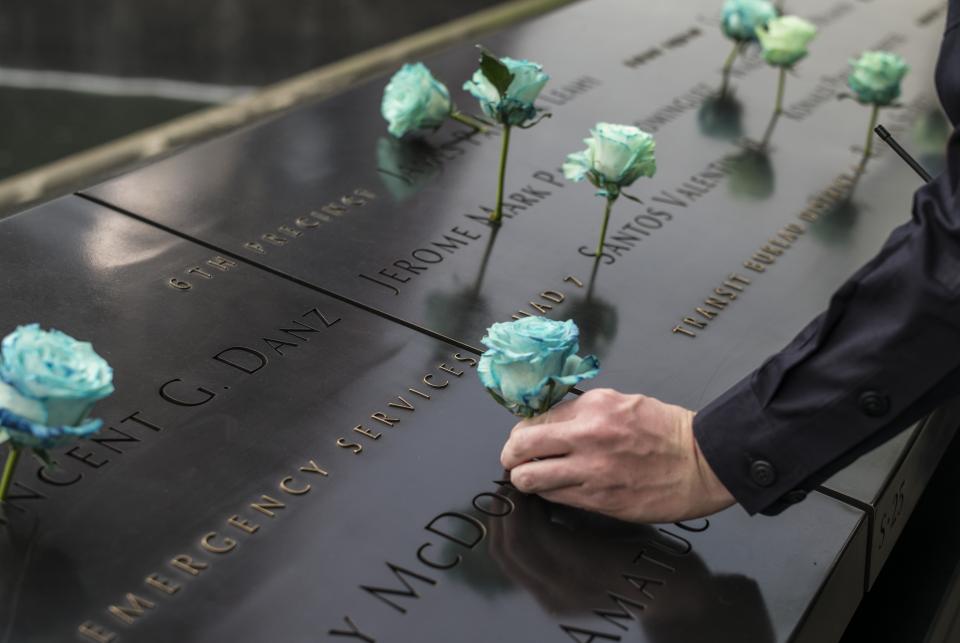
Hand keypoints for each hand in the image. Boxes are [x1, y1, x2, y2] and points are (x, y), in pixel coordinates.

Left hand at [500, 389, 734, 522]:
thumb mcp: (620, 402)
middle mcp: (586, 438)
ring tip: (535, 477)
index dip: (522, 432)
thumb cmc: (664, 430)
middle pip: (519, 449)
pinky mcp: (599, 501)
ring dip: (526, 479)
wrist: (702, 463)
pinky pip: (555, 498)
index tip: (525, 438)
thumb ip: (582, 411)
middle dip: (510, 456)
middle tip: (515, 460)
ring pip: (530, 480)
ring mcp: (591, 473)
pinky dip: (550, 493)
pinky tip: (560, 488)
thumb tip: (548, 421)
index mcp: (592, 408)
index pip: (534, 420)